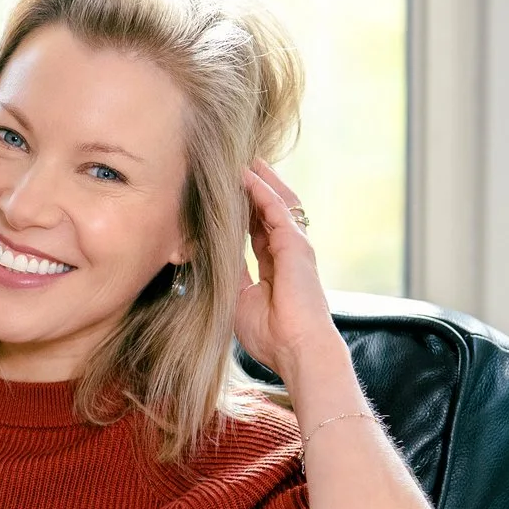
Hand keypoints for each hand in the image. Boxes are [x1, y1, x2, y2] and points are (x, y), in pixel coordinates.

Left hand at [231, 160, 340, 379]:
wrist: (297, 348)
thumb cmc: (271, 334)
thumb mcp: (240, 300)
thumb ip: (230, 276)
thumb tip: (210, 258)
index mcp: (276, 266)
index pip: (258, 230)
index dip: (244, 211)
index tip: (226, 196)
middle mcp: (288, 252)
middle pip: (270, 210)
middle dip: (255, 187)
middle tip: (238, 165)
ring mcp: (295, 246)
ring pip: (277, 202)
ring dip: (260, 181)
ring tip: (244, 160)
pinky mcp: (296, 245)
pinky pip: (277, 210)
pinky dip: (262, 191)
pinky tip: (247, 176)